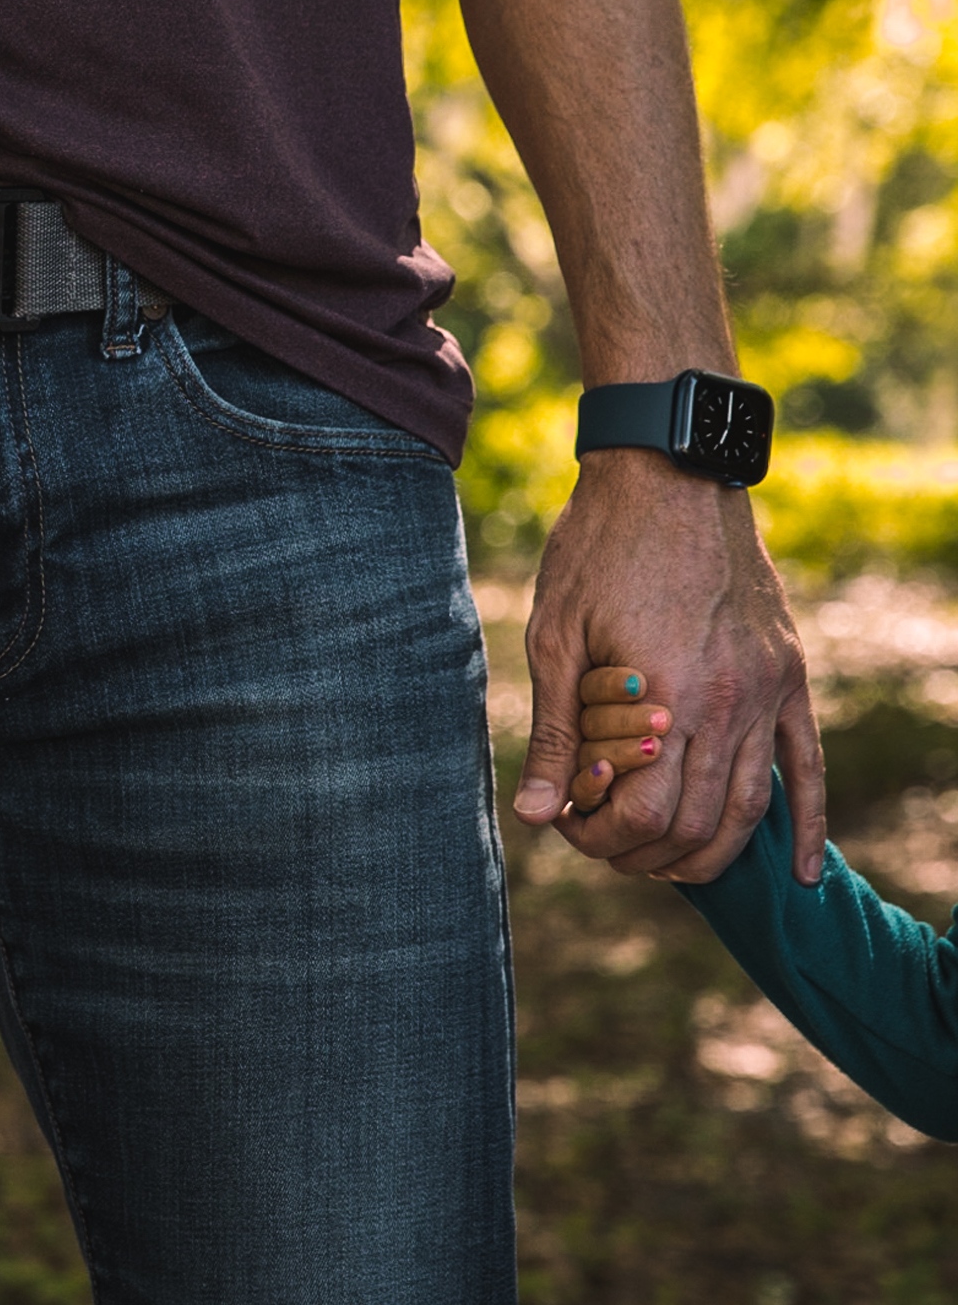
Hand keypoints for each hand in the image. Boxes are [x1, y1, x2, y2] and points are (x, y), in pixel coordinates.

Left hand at [509, 450, 824, 885]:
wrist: (666, 474)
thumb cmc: (597, 549)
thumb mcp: (557, 636)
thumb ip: (555, 733)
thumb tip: (535, 815)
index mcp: (665, 696)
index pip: (643, 813)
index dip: (601, 838)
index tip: (569, 827)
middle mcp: (727, 703)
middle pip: (695, 823)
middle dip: (644, 853)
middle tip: (604, 846)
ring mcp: (766, 690)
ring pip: (748, 807)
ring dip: (708, 852)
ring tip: (665, 865)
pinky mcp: (788, 674)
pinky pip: (808, 765)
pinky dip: (807, 823)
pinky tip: (802, 869)